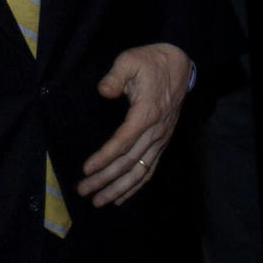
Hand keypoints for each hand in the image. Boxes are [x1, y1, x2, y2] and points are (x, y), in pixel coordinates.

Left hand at [78, 43, 190, 205]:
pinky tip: (121, 197)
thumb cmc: (151, 62)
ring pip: (140, 171)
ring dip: (119, 189)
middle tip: (83, 190)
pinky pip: (150, 169)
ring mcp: (161, 139)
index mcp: (146, 112)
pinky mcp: (162, 142)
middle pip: (129, 162)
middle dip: (105, 179)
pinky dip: (136, 186)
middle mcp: (156, 131)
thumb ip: (115, 76)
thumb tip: (103, 91)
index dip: (105, 157)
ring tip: (99, 201)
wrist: (180, 65)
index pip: (124, 141)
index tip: (86, 169)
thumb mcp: (130, 60)